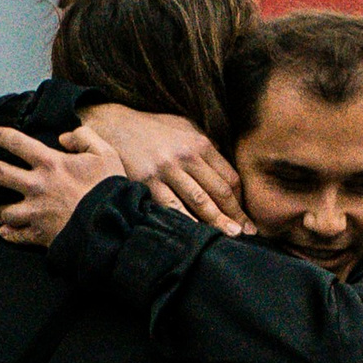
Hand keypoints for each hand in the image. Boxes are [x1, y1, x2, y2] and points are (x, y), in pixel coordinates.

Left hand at [0, 126, 124, 248]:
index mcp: (51, 164)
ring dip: (1, 211)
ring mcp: (35, 212)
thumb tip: (65, 137)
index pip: (20, 144)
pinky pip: (16, 235)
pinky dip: (9, 234)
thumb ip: (84, 137)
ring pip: (4, 211)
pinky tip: (5, 231)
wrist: (112, 226)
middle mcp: (37, 186)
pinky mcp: (39, 234)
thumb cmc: (110, 189)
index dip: (6, 136)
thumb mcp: (106, 153)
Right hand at [77, 104, 248, 235]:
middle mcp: (186, 156)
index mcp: (200, 143)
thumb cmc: (152, 129)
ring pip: (199, 202)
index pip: (229, 177)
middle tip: (248, 234)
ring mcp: (166, 170)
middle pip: (219, 191)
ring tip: (230, 237)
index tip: (244, 216)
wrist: (114, 125)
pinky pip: (171, 207)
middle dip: (235, 215)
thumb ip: (206, 147)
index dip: (240, 200)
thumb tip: (226, 169)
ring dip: (217, 222)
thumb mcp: (184, 127)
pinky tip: (194, 234)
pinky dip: (185, 222)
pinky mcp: (147, 182)